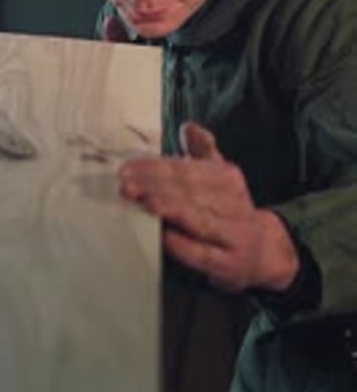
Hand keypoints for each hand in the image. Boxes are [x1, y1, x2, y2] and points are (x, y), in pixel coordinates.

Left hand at [118, 121, 299, 292]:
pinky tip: (163, 236)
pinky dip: (183, 245)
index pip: (186, 170)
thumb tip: (188, 127)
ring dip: (167, 209)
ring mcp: (234, 235)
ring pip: (196, 219)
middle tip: (126, 186)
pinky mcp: (230, 264)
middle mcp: (234, 204)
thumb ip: (203, 152)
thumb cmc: (228, 212)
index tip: (127, 169)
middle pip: (189, 192)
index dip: (155, 168)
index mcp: (227, 178)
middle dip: (154, 187)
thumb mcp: (221, 178)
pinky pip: (203, 253)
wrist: (264, 252)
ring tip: (142, 202)